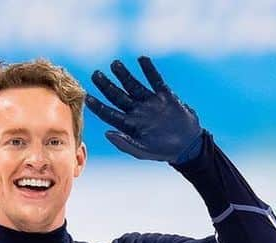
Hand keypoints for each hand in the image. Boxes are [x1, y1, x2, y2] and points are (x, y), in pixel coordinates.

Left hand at [84, 55, 202, 163]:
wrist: (187, 145)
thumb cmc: (163, 151)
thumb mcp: (142, 151)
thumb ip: (125, 144)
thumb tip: (107, 133)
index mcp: (130, 126)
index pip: (110, 114)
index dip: (99, 106)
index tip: (88, 97)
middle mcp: (138, 112)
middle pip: (118, 96)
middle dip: (106, 86)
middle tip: (95, 75)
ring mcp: (150, 102)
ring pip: (133, 85)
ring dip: (124, 74)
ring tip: (114, 64)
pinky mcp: (165, 95)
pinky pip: (155, 80)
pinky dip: (149, 70)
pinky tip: (142, 59)